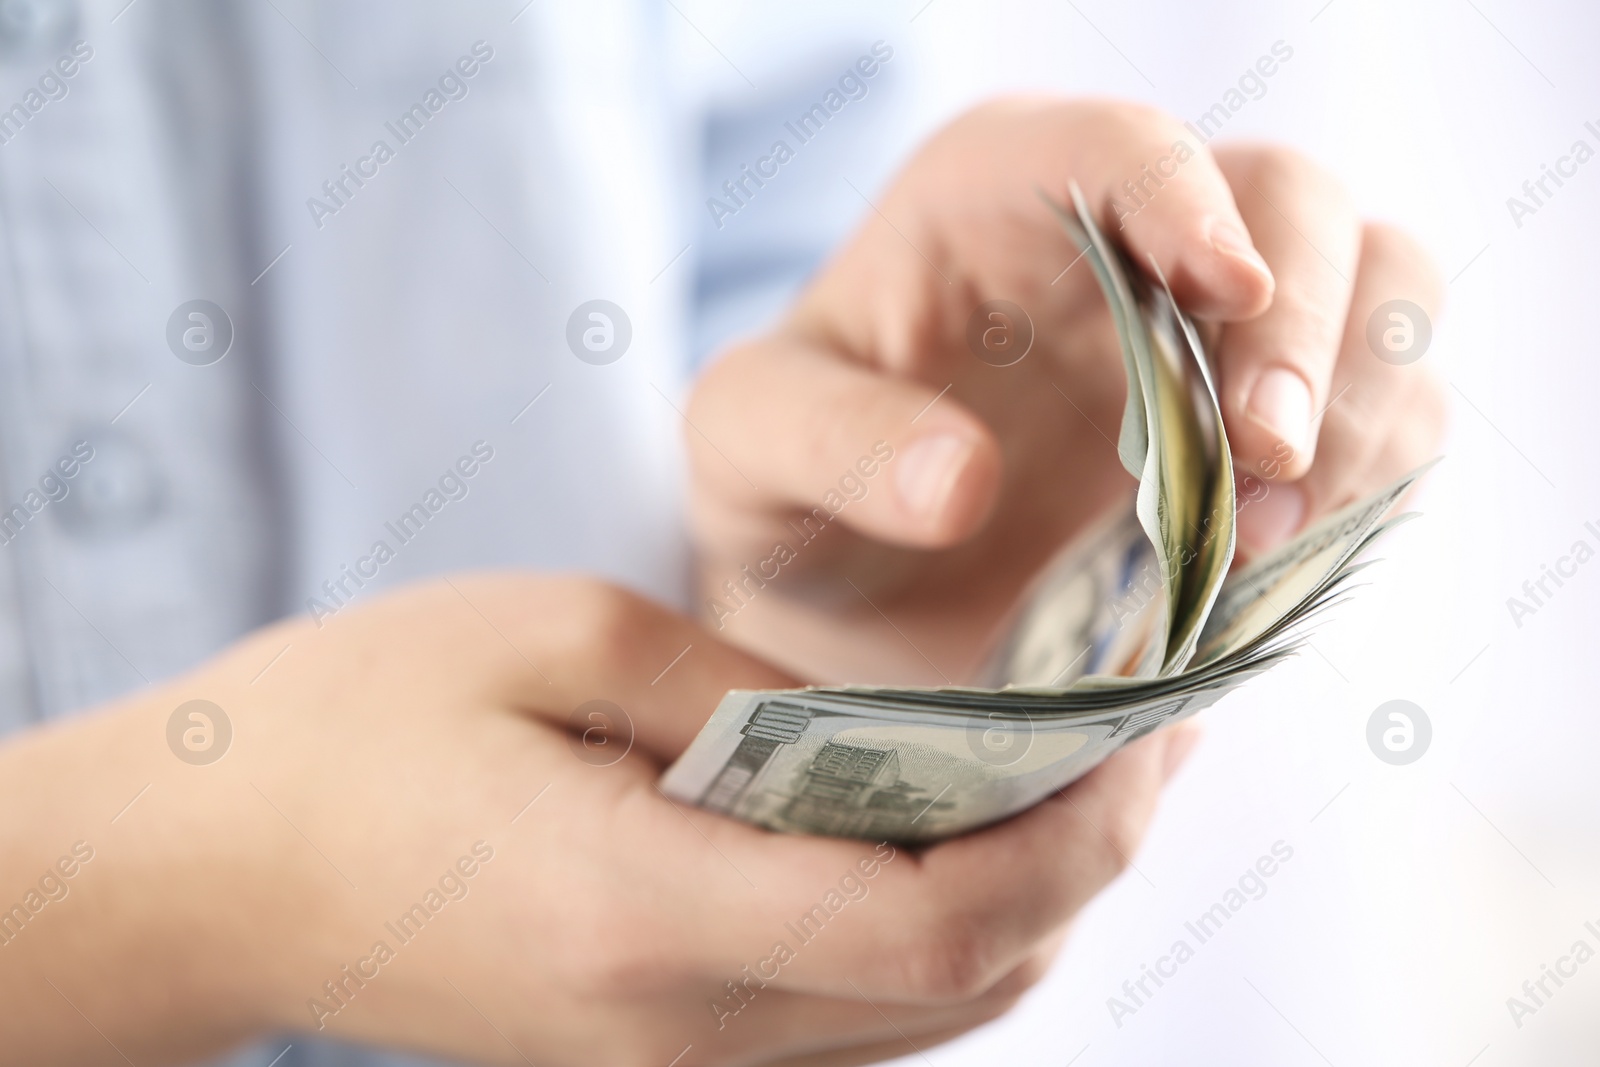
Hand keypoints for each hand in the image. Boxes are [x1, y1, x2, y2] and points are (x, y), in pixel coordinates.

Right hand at [0, 574, 1195, 1066]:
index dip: (1076, 833)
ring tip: (1077, 777)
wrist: (208, 871)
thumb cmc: (355, 723)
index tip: (1149, 729)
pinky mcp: (651, 1050)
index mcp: (654, 908)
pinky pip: (851, 1022)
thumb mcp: (556, 637)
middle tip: (1145, 735)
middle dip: (1087, 865)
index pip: (942, 923)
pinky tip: (954, 838)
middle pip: (966, 988)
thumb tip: (880, 727)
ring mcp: (669, 1058)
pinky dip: (940, 941)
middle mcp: (683, 1025)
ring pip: (925, 1023)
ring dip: (1027, 906)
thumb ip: (741, 691)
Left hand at [687, 98, 1446, 684]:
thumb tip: (958, 480)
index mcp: (998, 193)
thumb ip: (827, 442)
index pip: (1119, 146)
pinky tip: (1289, 551)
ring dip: (1362, 401)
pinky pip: (1385, 410)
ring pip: (1378, 291)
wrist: (853, 597)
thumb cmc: (790, 487)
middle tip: (1264, 457)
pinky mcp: (1268, 428)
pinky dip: (1371, 474)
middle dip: (1302, 320)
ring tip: (1270, 532)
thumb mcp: (749, 451)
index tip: (1225, 289)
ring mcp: (1215, 331)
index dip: (1188, 199)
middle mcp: (1132, 237)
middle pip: (1293, 199)